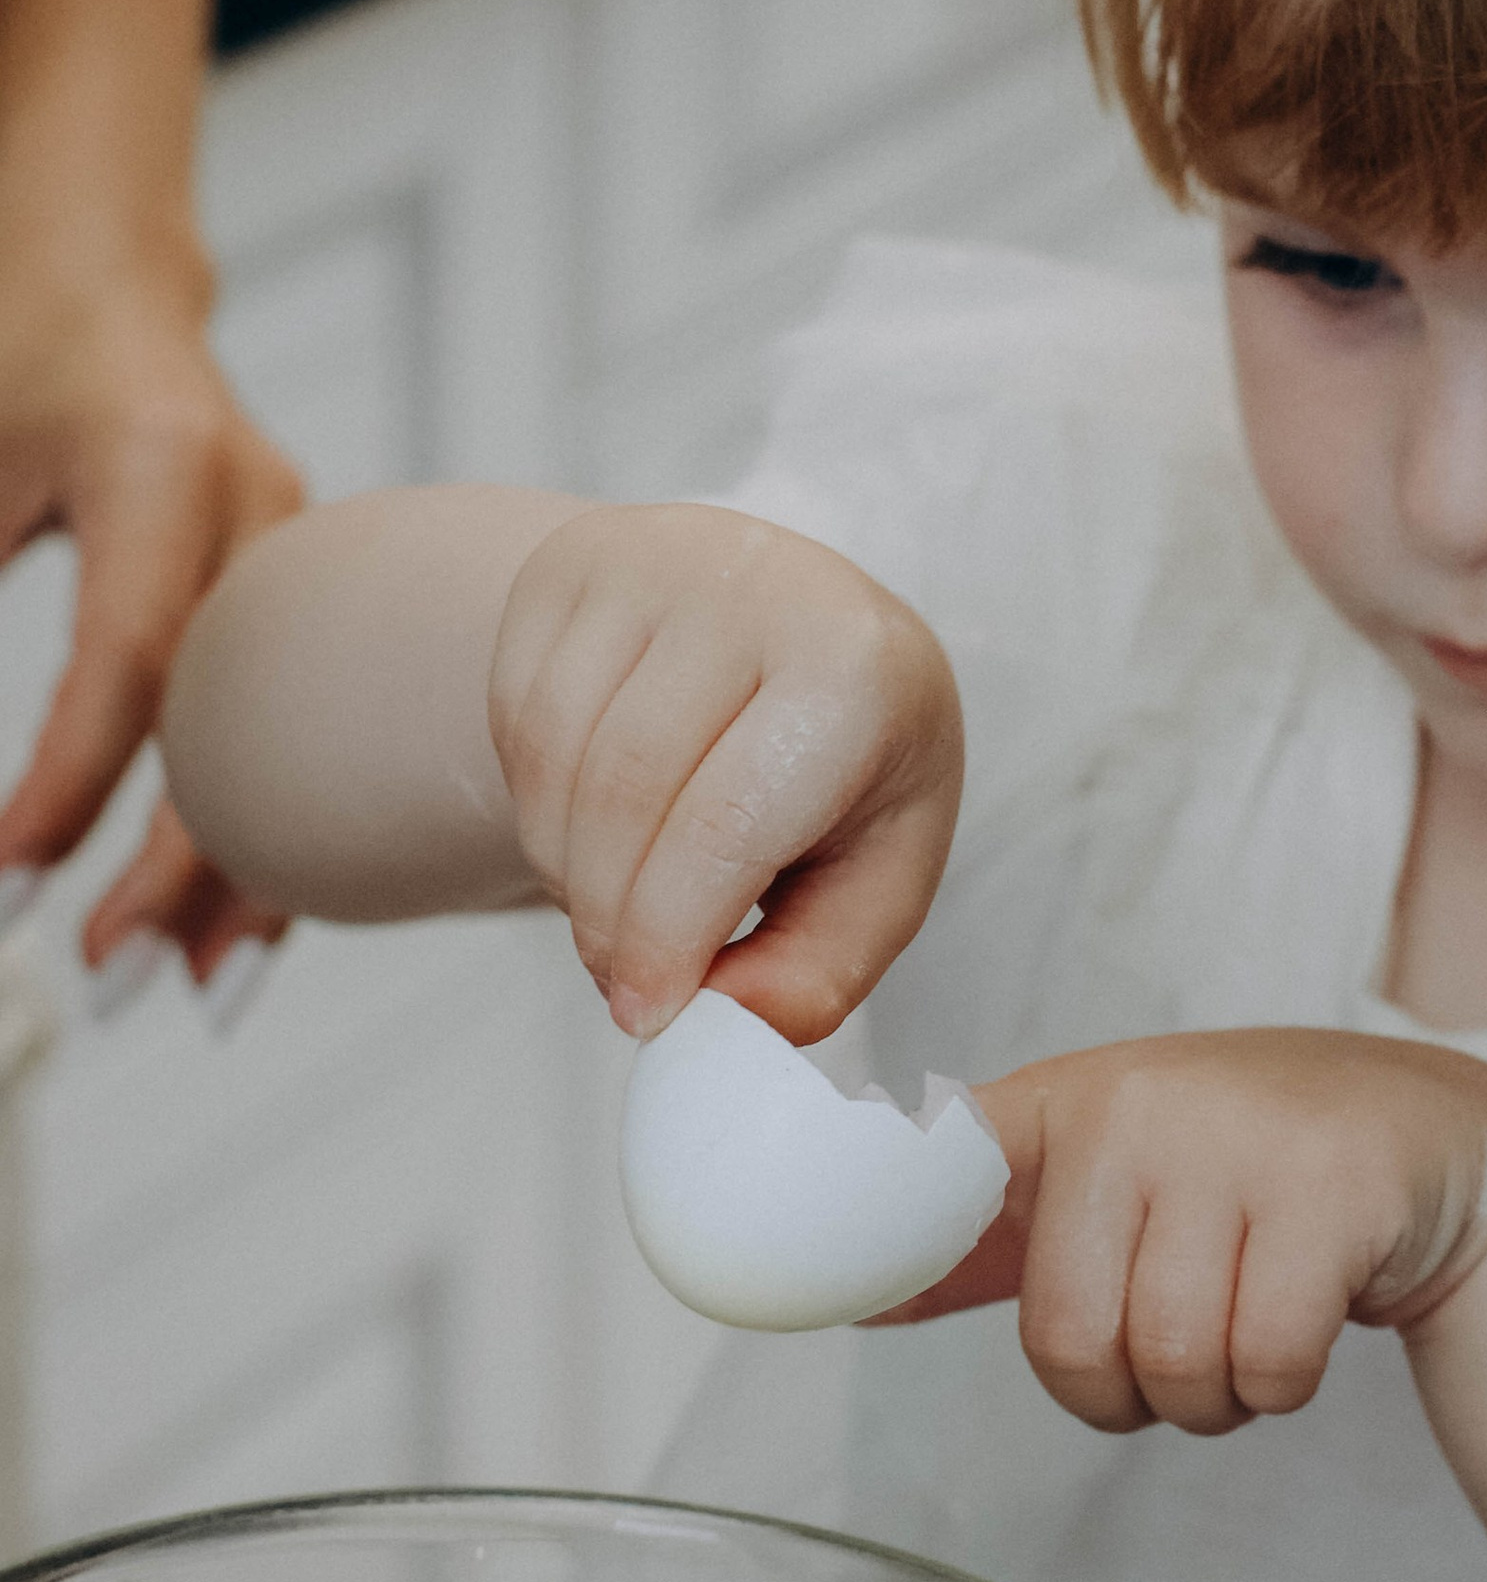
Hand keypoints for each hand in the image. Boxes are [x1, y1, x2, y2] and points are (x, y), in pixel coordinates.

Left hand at [0, 0, 305, 984]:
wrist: (103, 274)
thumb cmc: (25, 350)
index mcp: (161, 463)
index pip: (132, 654)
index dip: (73, 779)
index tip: (12, 878)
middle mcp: (257, 509)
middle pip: (249, 718)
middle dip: (187, 866)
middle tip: (115, 976)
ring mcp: (302, 554)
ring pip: (304, 739)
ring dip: (256, 871)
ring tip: (199, 989)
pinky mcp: (310, 596)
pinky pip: (309, 728)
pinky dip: (281, 825)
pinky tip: (248, 920)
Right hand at [489, 502, 963, 1042]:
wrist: (801, 623)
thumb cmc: (850, 766)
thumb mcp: (878, 876)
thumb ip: (819, 971)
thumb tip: (728, 1024)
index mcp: (854, 670)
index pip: (727, 825)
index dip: (669, 937)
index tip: (646, 1014)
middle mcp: (752, 587)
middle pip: (625, 794)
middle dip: (609, 917)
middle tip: (624, 982)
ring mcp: (650, 558)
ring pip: (554, 759)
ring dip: (564, 868)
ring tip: (617, 905)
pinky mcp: (569, 561)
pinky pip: (514, 716)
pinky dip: (539, 804)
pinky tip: (594, 823)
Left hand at [886, 1028, 1486, 1430]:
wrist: (1432, 1138)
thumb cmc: (1249, 1177)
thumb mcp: (1112, 1187)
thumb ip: (989, 1245)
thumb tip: (853, 1300)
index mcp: (1065, 1102)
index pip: (946, 1174)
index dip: (896, 1238)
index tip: (842, 1294)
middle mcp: (1140, 1103)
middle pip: (1068, 1340)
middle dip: (1125, 1398)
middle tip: (1176, 1362)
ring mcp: (1241, 1139)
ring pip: (1172, 1361)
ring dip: (1211, 1401)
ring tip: (1243, 1341)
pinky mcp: (1336, 1190)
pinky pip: (1268, 1362)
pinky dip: (1280, 1388)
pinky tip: (1302, 1329)